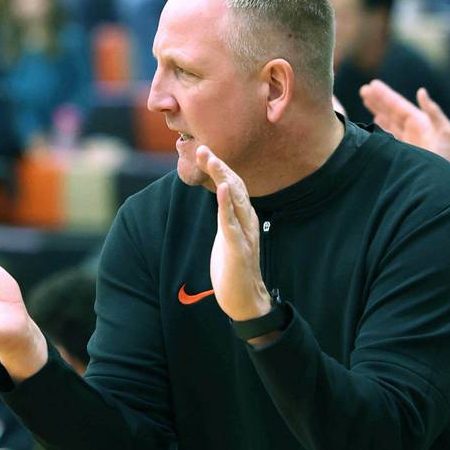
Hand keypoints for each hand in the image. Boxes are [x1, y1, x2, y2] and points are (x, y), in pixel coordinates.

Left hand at [195, 146, 271, 320]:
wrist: (246, 301)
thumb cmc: (234, 268)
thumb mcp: (227, 235)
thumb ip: (225, 214)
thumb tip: (219, 193)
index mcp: (242, 217)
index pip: (231, 185)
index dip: (219, 167)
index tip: (202, 150)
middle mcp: (247, 221)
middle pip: (234, 186)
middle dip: (219, 166)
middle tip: (202, 147)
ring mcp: (245, 235)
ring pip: (235, 200)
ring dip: (222, 178)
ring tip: (211, 160)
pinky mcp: (239, 250)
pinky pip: (232, 224)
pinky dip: (226, 206)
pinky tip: (220, 190)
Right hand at [359, 80, 449, 166]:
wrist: (445, 183)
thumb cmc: (448, 158)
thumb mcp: (445, 132)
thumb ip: (434, 112)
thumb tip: (421, 92)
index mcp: (420, 123)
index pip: (399, 106)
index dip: (386, 96)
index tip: (372, 85)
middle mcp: (411, 130)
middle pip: (391, 111)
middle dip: (378, 100)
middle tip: (364, 89)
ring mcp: (405, 141)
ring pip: (387, 122)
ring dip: (376, 111)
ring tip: (365, 100)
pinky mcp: (400, 152)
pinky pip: (387, 136)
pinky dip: (380, 127)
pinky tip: (373, 121)